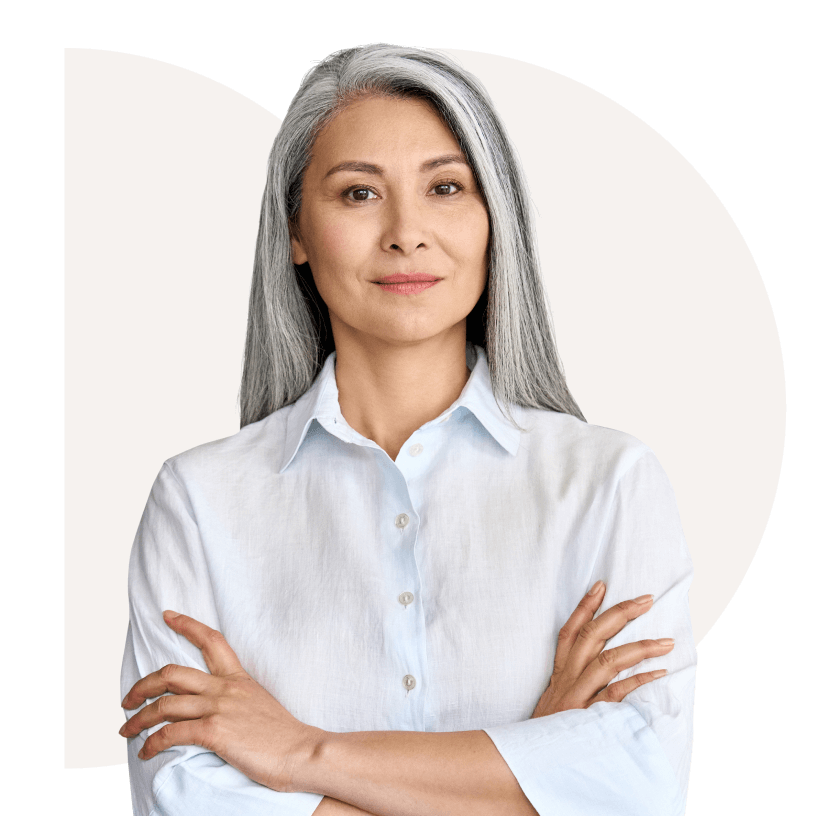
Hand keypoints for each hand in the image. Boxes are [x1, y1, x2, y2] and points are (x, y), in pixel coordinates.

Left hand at [119, 611, 322, 792]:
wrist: (301, 751)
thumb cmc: (283, 735)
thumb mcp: (259, 703)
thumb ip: (236, 699)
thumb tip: (217, 708)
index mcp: (238, 678)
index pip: (211, 640)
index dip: (186, 624)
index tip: (168, 615)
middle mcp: (226, 688)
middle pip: (173, 673)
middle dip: (144, 684)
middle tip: (128, 698)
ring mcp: (219, 708)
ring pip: (165, 705)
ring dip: (138, 719)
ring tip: (126, 730)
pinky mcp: (215, 731)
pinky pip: (172, 733)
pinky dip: (152, 743)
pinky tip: (146, 751)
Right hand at [531, 581, 672, 717]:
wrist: (532, 762)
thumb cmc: (549, 731)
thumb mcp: (554, 700)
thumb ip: (573, 682)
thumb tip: (595, 664)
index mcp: (560, 672)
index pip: (570, 630)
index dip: (585, 606)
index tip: (602, 585)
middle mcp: (568, 678)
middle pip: (592, 636)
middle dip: (620, 613)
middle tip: (646, 599)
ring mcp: (579, 696)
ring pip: (609, 660)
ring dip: (640, 647)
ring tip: (666, 641)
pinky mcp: (589, 716)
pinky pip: (618, 693)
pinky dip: (639, 680)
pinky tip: (659, 672)